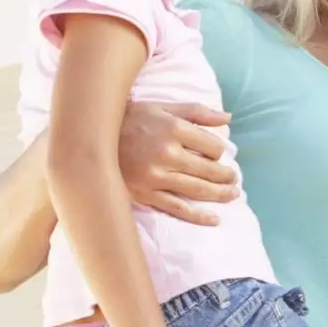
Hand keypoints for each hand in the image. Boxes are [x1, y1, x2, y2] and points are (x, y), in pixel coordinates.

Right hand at [119, 102, 238, 224]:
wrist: (93, 138)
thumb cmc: (132, 119)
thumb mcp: (163, 107)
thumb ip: (197, 112)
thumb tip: (228, 118)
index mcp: (173, 128)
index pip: (212, 147)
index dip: (218, 151)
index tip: (214, 153)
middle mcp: (167, 153)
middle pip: (209, 170)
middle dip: (226, 176)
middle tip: (233, 179)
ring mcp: (156, 176)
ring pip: (197, 190)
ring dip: (220, 194)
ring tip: (233, 194)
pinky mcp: (146, 194)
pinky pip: (177, 208)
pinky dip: (198, 216)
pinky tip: (215, 219)